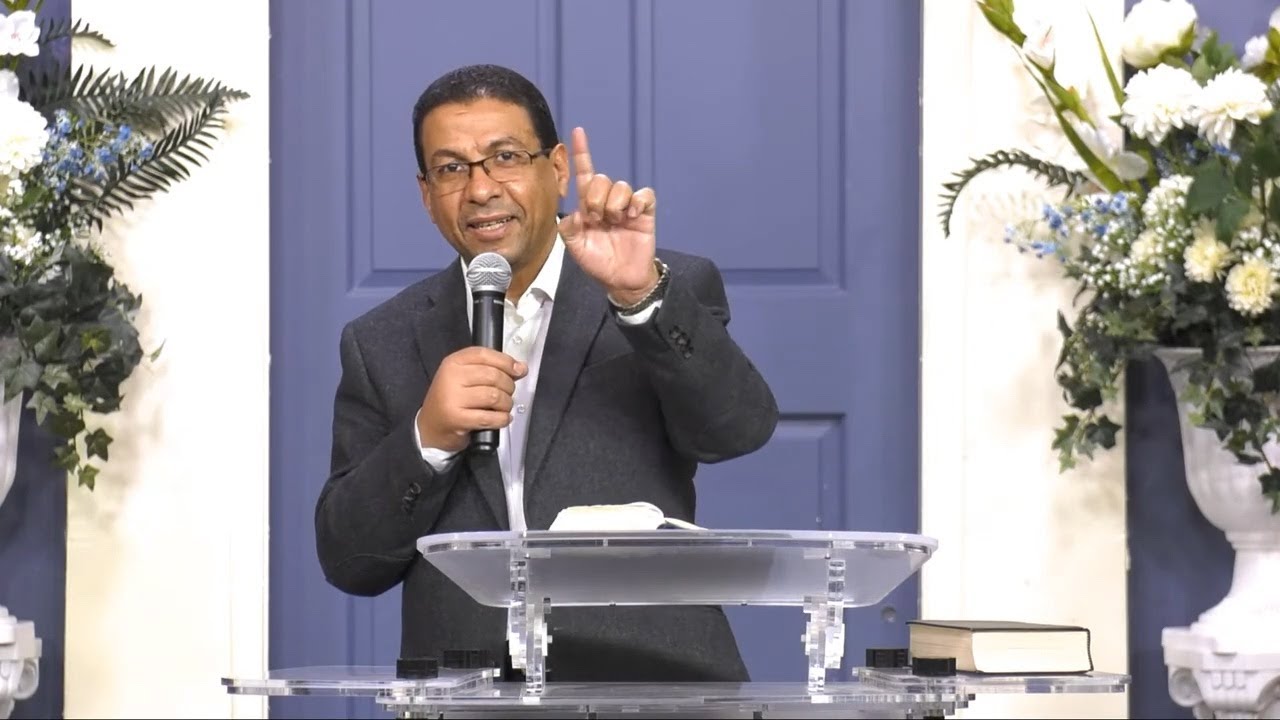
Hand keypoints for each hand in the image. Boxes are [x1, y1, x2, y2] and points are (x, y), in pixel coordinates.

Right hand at [417, 347, 526, 452]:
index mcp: (452, 363)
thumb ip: (491, 369)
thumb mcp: (465, 378)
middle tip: (508, 393)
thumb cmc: (451, 401)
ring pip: (494, 396)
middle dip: (509, 386)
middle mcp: (451, 377)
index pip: (484, 354)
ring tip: (503, 407)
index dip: (506, 361)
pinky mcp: (457, 419)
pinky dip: (502, 419)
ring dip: (506, 404)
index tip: (518, 370)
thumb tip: (521, 368)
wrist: (430, 428)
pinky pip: (490, 417)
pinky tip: (501, 418)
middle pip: (493, 375)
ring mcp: (453, 398)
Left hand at [558, 127, 659, 305]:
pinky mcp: (645, 212)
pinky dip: (637, 203)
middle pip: (602, 179)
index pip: (584, 175)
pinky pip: (644, 194)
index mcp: (588, 207)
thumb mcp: (576, 249)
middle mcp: (607, 202)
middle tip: (598, 220)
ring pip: (622, 186)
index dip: (581, 153)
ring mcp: (627, 206)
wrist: (622, 279)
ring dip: (615, 204)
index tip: (577, 132)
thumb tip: (573, 213)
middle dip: (596, 198)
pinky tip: (632, 216)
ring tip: (615, 222)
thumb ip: (569, 230)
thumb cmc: (598, 263)